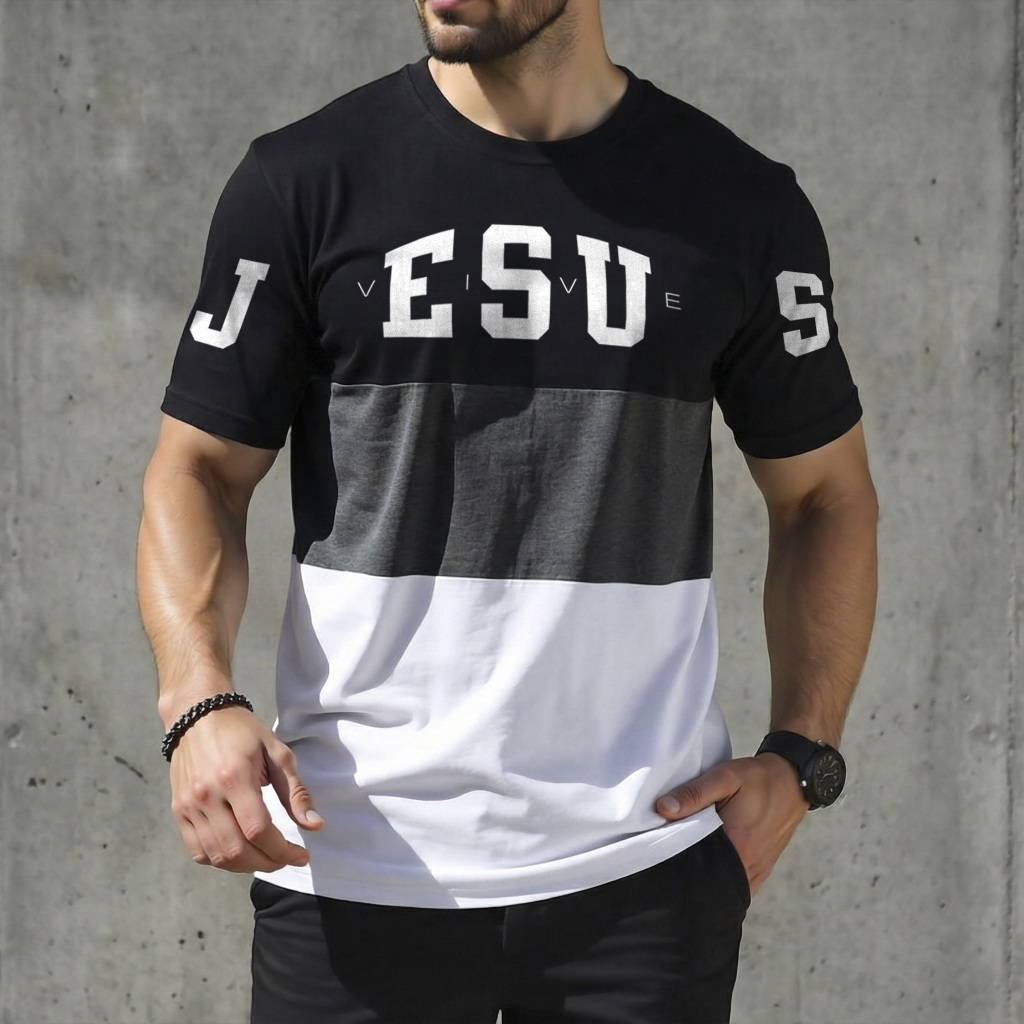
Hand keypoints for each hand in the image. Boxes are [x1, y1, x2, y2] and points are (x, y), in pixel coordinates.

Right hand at [169, 707, 323, 872]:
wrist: (198, 716)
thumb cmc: (242, 732)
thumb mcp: (277, 752)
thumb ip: (295, 792)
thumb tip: (314, 826)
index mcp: (235, 777)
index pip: (259, 831)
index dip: (283, 851)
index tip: (302, 855)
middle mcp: (207, 795)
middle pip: (237, 850)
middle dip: (268, 862)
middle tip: (287, 858)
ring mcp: (188, 805)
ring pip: (217, 856)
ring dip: (246, 865)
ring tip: (267, 857)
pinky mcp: (178, 811)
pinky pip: (197, 851)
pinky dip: (220, 860)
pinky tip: (240, 853)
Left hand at [655, 753, 807, 895]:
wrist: (793, 780)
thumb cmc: (758, 779)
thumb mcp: (724, 777)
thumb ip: (694, 793)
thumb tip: (663, 808)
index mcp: (737, 848)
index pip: (697, 869)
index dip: (676, 861)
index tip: (660, 851)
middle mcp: (748, 867)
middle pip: (709, 880)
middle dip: (689, 870)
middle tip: (672, 852)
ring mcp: (756, 871)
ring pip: (723, 884)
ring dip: (706, 872)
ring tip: (689, 854)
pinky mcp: (761, 869)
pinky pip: (736, 882)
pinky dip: (721, 875)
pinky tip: (709, 859)